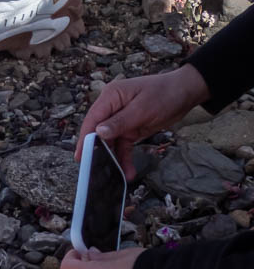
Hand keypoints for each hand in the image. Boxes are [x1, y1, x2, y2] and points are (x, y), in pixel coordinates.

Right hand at [76, 64, 210, 179]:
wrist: (187, 93)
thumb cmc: (165, 94)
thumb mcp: (143, 108)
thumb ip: (120, 121)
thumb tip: (98, 133)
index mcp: (111, 97)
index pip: (93, 119)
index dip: (85, 138)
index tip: (80, 156)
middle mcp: (111, 108)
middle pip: (98, 132)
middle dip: (97, 151)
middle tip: (94, 170)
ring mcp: (120, 120)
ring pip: (110, 142)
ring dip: (113, 158)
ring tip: (114, 175)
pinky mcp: (130, 129)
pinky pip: (123, 146)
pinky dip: (124, 158)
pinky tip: (128, 171)